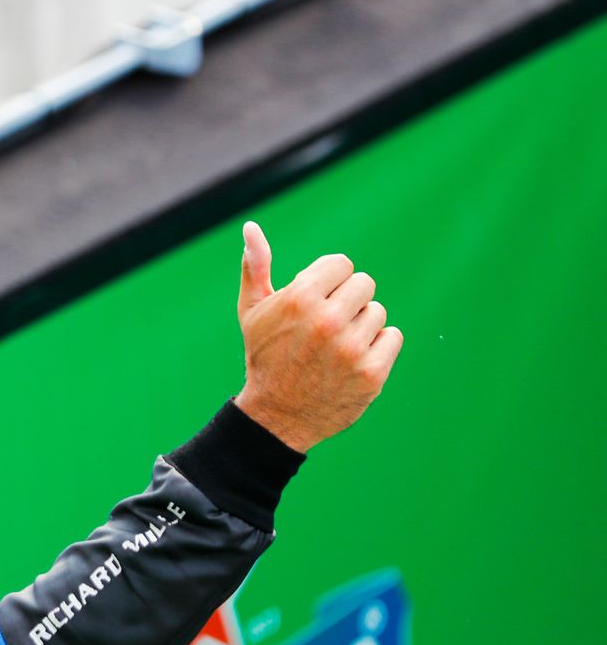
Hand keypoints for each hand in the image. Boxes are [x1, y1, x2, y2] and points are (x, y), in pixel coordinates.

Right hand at [232, 222, 402, 452]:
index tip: (315, 304)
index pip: (342, 264)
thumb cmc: (264, 356)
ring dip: (360, 326)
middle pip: (364, 284)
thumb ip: (256, 267)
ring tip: (336, 347)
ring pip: (378, 313)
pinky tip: (352, 361)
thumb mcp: (253, 311)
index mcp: (300, 298)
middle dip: (347, 302)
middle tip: (326, 328)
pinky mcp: (372, 373)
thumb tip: (251, 227)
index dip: (328, 282)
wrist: (275, 417)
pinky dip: (377, 348)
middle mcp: (328, 321)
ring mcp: (352, 349)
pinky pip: (392, 337)